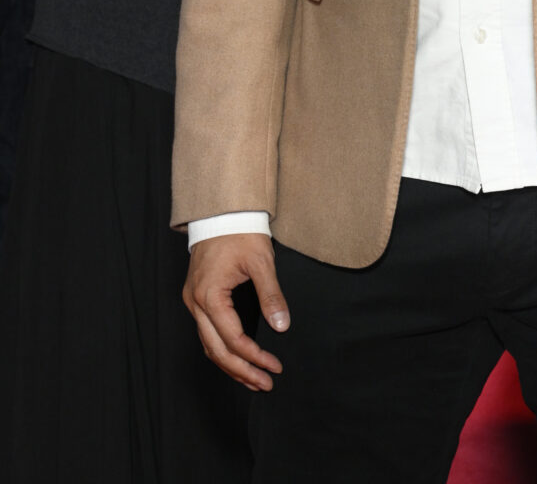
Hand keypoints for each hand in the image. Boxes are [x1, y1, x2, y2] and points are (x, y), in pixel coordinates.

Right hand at [184, 233, 290, 392]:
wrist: (221, 212)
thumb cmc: (241, 232)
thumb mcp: (261, 261)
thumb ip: (271, 296)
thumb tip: (282, 327)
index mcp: (209, 295)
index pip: (233, 339)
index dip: (254, 357)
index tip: (274, 367)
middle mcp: (196, 303)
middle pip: (217, 350)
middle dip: (242, 370)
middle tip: (266, 384)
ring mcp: (193, 302)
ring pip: (209, 345)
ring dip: (231, 365)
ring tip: (254, 380)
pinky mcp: (198, 298)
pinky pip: (207, 333)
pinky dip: (223, 349)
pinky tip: (238, 358)